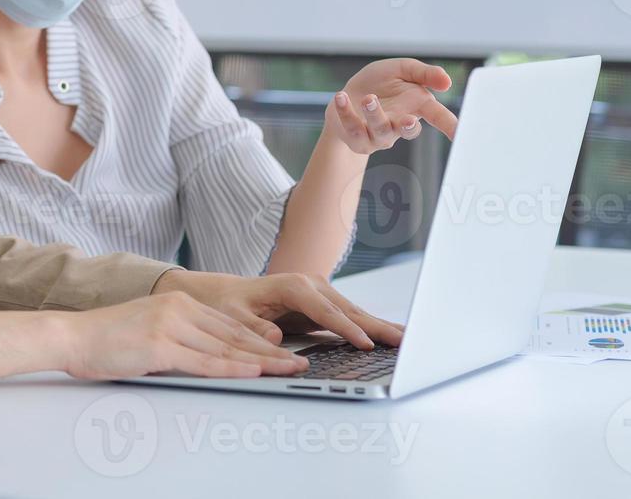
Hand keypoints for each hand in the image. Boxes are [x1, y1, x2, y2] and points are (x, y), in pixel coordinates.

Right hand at [57, 289, 308, 379]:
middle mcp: (180, 309)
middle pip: (235, 336)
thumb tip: (209, 355)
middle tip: (300, 364)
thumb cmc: (106, 337)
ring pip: (226, 349)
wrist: (72, 335)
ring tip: (289, 371)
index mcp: (179, 302)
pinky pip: (204, 362)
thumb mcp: (150, 328)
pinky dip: (233, 369)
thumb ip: (180, 336)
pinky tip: (253, 372)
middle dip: (271, 352)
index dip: (261, 341)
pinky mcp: (159, 345)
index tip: (286, 352)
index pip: (230, 326)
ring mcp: (170, 326)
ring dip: (262, 362)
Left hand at [153, 270, 404, 349]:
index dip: (346, 329)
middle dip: (376, 326)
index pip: (325, 311)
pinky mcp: (321, 302)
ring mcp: (318, 292)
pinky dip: (370, 325)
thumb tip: (275, 337)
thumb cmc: (226, 304)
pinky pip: (349, 316)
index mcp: (290, 286)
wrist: (222, 292)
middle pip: (348, 309)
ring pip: (354, 311)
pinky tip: (389, 335)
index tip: (366, 344)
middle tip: (405, 342)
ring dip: (380, 325)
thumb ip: (253, 327)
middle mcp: (308, 285)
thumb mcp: (232, 316)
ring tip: (408, 340)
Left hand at [325, 58, 456, 154]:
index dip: (450, 126)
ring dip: (375, 114)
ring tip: (368, 98)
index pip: (438, 117)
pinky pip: (353, 128)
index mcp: (417, 107)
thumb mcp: (401, 70)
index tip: (459, 134)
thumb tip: (447, 81)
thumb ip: (423, 73)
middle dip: (409, 127)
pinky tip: (341, 97)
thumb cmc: (379, 83)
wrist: (348, 97)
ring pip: (380, 130)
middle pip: (408, 130)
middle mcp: (400, 124)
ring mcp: (379, 135)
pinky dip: (346, 112)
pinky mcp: (358, 138)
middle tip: (408, 120)